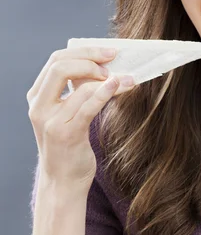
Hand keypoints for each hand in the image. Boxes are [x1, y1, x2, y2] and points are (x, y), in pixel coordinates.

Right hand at [26, 46, 134, 187]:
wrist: (62, 182)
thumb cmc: (69, 144)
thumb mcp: (66, 112)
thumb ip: (75, 90)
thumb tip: (103, 64)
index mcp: (37, 96)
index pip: (56, 60)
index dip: (83, 52)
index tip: (108, 53)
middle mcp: (39, 106)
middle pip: (60, 66)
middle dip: (90, 57)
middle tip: (114, 60)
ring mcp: (51, 121)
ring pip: (80, 86)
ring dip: (108, 78)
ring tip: (128, 79)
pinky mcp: (67, 134)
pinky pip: (88, 107)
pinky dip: (105, 93)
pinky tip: (119, 86)